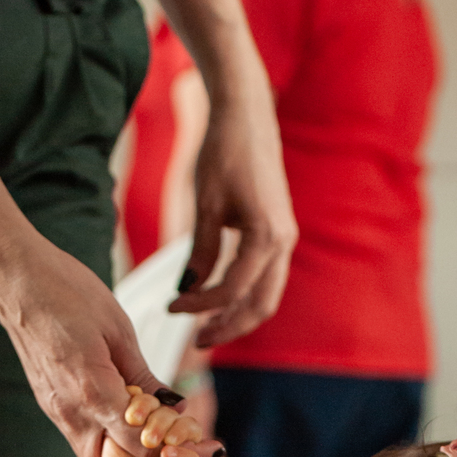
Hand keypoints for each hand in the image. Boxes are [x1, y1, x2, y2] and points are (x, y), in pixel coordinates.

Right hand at [0, 229, 222, 456]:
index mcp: (93, 392)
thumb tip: (174, 407)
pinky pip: (85, 442)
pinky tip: (135, 456)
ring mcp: (56, 411)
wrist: (14, 277)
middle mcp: (71, 411)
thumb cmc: (69, 292)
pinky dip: (111, 455)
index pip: (141, 447)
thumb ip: (144, 377)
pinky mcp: (50, 404)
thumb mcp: (119, 331)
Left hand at [167, 79, 297, 347]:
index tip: (171, 307)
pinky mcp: (279, 234)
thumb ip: (200, 252)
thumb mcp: (205, 203)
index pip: (233, 289)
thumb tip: (187, 291)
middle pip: (260, 305)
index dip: (200, 305)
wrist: (247, 114)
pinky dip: (244, 295)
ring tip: (206, 328)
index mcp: (266, 236)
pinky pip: (265, 278)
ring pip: (266, 296)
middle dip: (228, 327)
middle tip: (196, 342)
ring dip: (238, 316)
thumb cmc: (223, 151)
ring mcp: (285, 240)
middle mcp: (283, 243)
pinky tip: (220, 299)